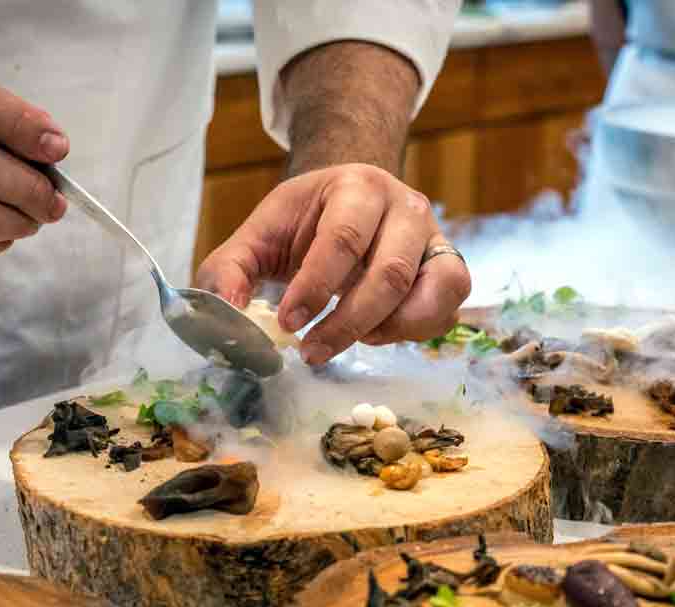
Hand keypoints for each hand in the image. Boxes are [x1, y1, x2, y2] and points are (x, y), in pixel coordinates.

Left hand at [196, 163, 470, 364]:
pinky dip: (414, 332)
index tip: (287, 323)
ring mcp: (435, 238)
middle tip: (311, 352)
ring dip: (388, 330)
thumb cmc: (304, 223)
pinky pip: (447, 309)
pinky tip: (376, 333)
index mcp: (357, 186)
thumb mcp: (259, 235)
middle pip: (390, 273)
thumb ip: (229, 270)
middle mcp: (406, 207)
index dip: (315, 287)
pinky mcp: (450, 269)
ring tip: (350, 340)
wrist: (351, 203)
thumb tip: (224, 313)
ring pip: (432, 292)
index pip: (342, 238)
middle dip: (348, 322)